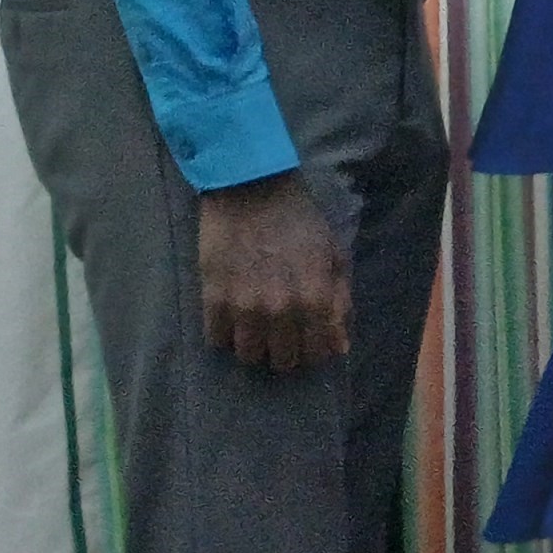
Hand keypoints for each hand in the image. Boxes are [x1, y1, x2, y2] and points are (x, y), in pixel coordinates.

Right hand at [197, 171, 348, 371]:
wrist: (252, 191)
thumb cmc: (300, 221)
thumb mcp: (334, 255)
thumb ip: (340, 302)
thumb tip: (340, 346)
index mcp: (315, 298)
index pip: (319, 352)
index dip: (317, 352)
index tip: (312, 342)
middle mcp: (280, 309)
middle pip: (283, 360)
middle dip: (288, 353)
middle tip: (285, 337)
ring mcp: (244, 307)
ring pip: (249, 355)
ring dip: (257, 347)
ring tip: (259, 331)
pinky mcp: (213, 299)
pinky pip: (217, 339)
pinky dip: (226, 335)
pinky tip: (234, 319)